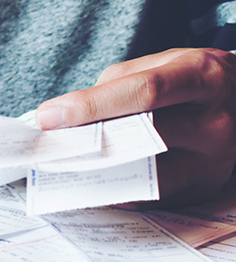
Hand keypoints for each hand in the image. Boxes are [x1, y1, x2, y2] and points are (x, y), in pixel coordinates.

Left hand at [34, 48, 235, 208]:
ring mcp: (213, 160)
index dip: (91, 106)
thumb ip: (114, 87)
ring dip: (95, 173)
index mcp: (202, 76)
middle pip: (142, 136)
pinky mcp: (203, 188)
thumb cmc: (188, 80)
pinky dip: (114, 192)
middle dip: (86, 143)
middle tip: (45, 148)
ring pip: (145, 175)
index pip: (143, 93)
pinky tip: (85, 185)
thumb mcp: (159, 65)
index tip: (48, 116)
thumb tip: (66, 119)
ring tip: (57, 169)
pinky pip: (149, 196)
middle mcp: (215, 120)